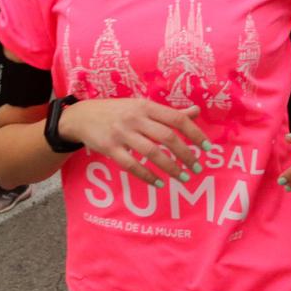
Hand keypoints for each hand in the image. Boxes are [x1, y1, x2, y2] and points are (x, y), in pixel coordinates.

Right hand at [58, 97, 209, 185]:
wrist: (82, 116)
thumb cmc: (118, 111)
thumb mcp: (142, 106)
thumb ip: (169, 112)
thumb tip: (196, 111)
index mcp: (146, 106)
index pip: (176, 119)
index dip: (194, 133)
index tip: (207, 147)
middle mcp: (135, 118)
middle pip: (166, 137)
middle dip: (185, 154)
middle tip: (197, 168)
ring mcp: (122, 134)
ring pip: (151, 153)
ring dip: (170, 168)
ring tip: (183, 178)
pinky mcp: (110, 148)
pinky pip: (131, 165)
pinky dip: (147, 176)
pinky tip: (159, 183)